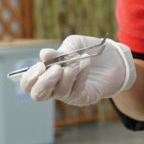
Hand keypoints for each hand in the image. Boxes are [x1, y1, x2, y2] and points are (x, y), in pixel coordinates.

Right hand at [19, 34, 135, 105]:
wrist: (114, 57)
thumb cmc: (89, 51)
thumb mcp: (73, 45)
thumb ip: (58, 52)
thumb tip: (43, 55)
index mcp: (46, 74)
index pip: (28, 84)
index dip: (29, 78)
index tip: (40, 65)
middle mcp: (55, 87)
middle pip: (38, 95)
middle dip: (44, 82)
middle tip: (57, 68)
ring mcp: (69, 94)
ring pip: (59, 92)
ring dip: (67, 75)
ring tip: (76, 62)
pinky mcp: (84, 98)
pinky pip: (77, 90)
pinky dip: (80, 75)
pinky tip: (85, 63)